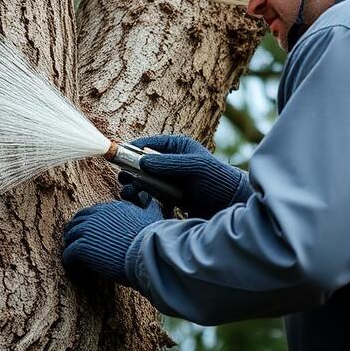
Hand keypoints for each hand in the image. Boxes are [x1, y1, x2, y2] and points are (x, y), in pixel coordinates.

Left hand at [62, 200, 163, 285]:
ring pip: (70, 236)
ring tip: (73, 257)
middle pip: (76, 222)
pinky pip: (68, 253)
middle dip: (75, 232)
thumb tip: (147, 197)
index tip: (89, 234)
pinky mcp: (82, 247)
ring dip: (70, 245)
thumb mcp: (151, 214)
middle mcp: (96, 216)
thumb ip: (146, 204)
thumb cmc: (152, 238)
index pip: (91, 213)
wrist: (148, 253)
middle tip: (76, 244)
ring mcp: (87, 230)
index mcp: (111, 208)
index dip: (88, 224)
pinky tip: (73, 267)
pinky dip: (69, 260)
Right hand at [119, 134, 246, 219]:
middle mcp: (170, 162)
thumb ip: (168, 164)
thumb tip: (140, 162)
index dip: (130, 150)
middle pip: (140, 164)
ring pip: (142, 182)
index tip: (116, 157)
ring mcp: (168, 180)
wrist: (233, 205)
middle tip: (125, 182)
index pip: (146, 145)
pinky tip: (143, 205)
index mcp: (176, 147)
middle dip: (130, 172)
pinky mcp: (169, 198)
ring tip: (131, 195)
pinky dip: (143, 200)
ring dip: (134, 188)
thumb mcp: (194, 167)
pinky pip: (150, 196)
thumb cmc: (218, 180)